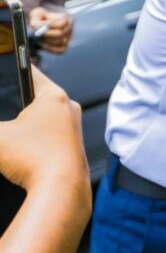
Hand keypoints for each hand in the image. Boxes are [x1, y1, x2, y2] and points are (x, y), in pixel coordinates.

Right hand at [0, 67, 87, 190]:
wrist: (62, 189)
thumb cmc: (33, 158)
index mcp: (54, 96)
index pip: (29, 73)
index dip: (13, 69)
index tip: (5, 63)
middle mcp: (68, 108)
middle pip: (34, 98)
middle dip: (16, 103)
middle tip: (5, 112)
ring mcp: (72, 128)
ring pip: (42, 119)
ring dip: (24, 125)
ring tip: (11, 137)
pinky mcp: (71, 147)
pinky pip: (48, 136)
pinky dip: (34, 140)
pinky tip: (22, 151)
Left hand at [28, 8, 72, 53]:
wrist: (41, 25)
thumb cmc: (40, 18)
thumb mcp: (37, 14)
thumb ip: (36, 19)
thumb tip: (35, 26)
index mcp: (66, 18)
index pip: (60, 24)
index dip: (48, 26)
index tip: (36, 26)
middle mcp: (70, 28)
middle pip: (60, 34)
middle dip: (46, 34)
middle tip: (36, 34)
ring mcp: (68, 38)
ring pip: (59, 42)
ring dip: (47, 41)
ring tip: (38, 38)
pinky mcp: (65, 46)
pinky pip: (60, 51)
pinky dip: (50, 49)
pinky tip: (42, 44)